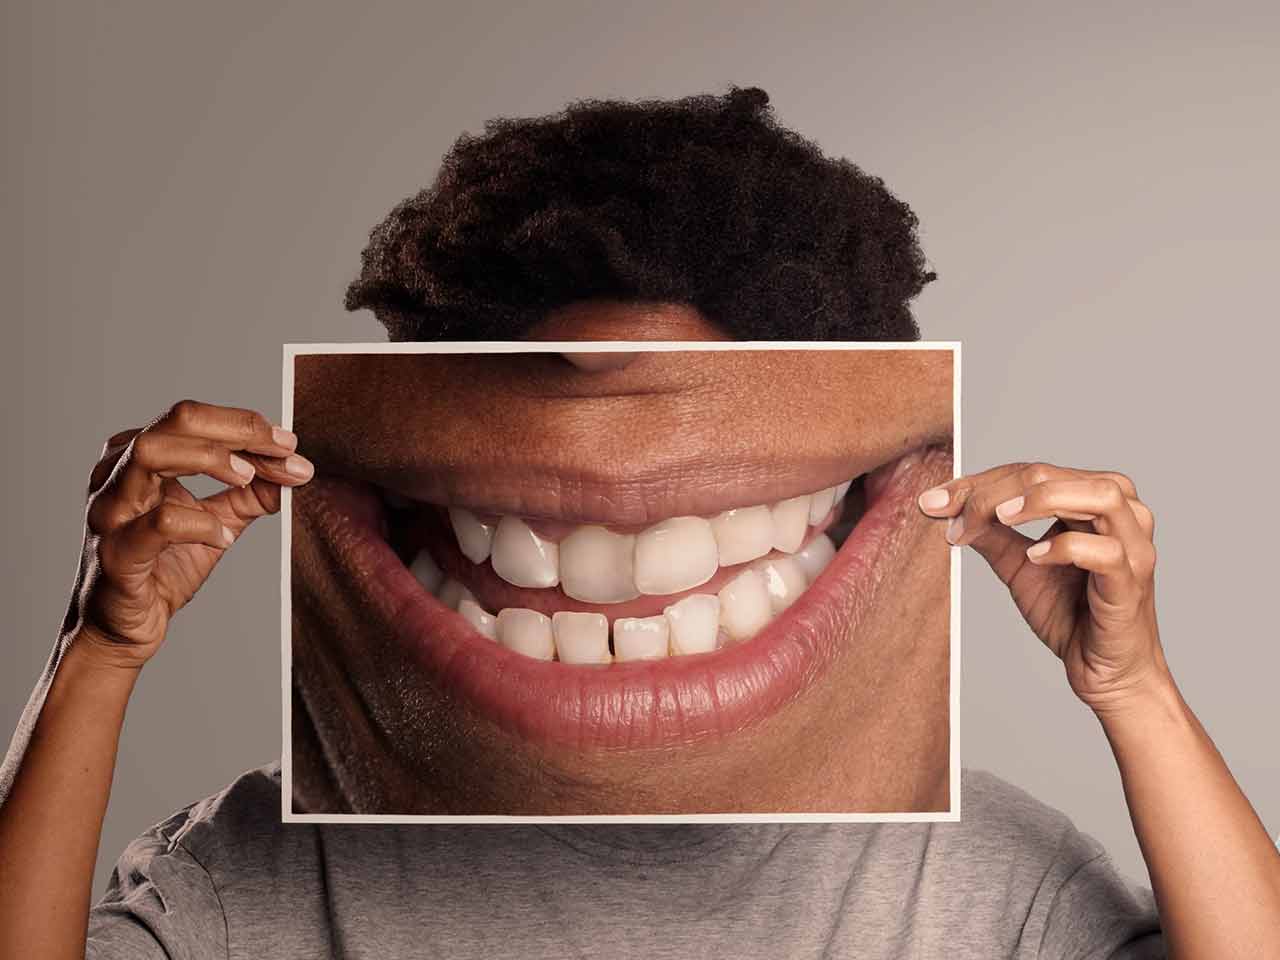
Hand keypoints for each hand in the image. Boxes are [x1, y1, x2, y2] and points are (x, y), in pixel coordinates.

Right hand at [72, 400, 313, 669]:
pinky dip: (201, 523)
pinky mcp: (115, 553)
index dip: (248, 427)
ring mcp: (110, 511)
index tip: (291, 445)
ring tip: (248, 477)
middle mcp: (117, 474)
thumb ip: (250, 494)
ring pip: (150, 453)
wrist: (123, 631)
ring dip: (210, 458)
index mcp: (138, 458)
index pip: (195, 421)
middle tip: (283, 449)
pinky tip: (225, 537)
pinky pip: (158, 522)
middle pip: (176, 421)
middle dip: (238, 429)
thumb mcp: (217, 521)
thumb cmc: (160, 569)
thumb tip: (293, 470)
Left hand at [916, 461, 1164, 714]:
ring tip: (999, 517)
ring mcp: (1133, 546)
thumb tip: (942, 505)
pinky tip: (1033, 557)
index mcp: (1092, 499)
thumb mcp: (1018, 564)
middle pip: (1053, 475)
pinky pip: (1106, 551)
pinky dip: (1065, 547)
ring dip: (1041, 499)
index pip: (1029, 472)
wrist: (1105, 672)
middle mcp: (1122, 513)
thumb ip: (989, 533)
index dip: (977, 484)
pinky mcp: (1131, 581)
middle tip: (955, 514)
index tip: (932, 503)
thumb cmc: (1071, 612)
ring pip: (1100, 496)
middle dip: (995, 491)